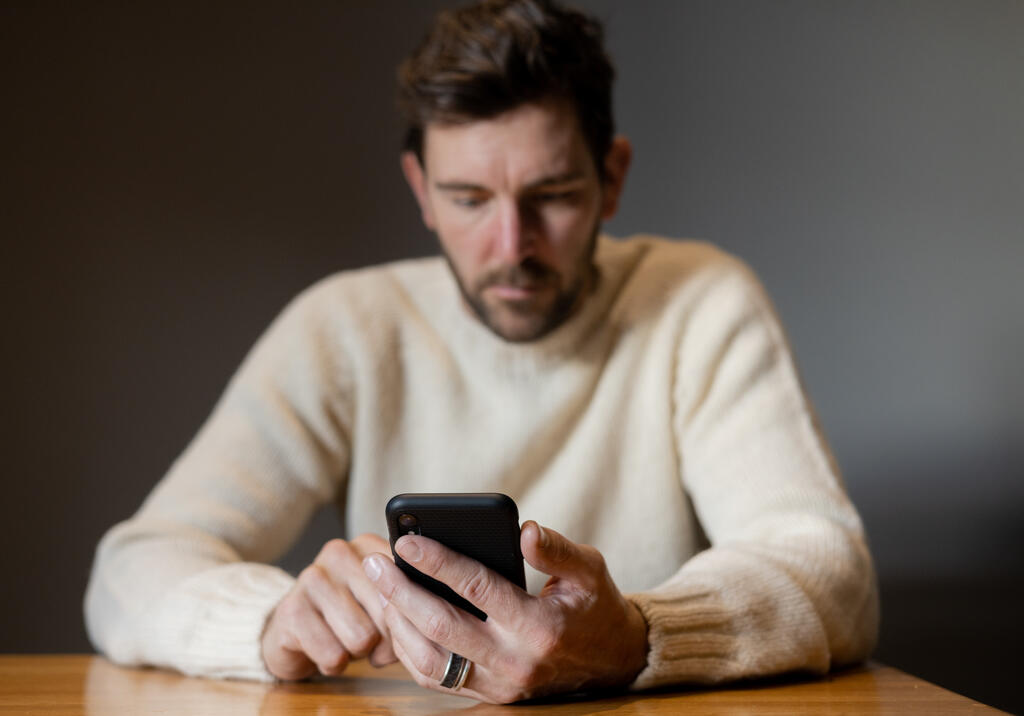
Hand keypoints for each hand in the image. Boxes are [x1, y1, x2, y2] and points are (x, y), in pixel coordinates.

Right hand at [261, 533, 397, 679]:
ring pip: (362, 638)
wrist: (291, 630)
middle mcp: (339, 553)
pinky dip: (333, 664)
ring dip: (356, 653)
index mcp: (368, 546)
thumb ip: (406, 603)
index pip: (407, 586)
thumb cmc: (348, 616)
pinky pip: (333, 655)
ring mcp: (312, 577)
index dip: (407, 618)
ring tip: (343, 640)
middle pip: (387, 614)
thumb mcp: (381, 604)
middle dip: (382, 640)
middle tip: (365, 636)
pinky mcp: (291, 609)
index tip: (396, 624)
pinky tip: (323, 649)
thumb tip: (414, 623)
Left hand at [361, 521, 648, 703]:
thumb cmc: (596, 607)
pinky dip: (409, 651)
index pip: (477, 588)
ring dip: (398, 623)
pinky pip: (437, 678)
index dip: (438, 562)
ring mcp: (498, 684)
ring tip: (380, 588)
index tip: (406, 540)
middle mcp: (514, 661)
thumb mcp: (591, 570)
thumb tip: (525, 530)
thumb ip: (558, 550)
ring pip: (430, 660)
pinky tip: (397, 619)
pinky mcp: (489, 695)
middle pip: (441, 625)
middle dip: (400, 591)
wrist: (613, 663)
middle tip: (373, 563)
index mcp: (539, 626)